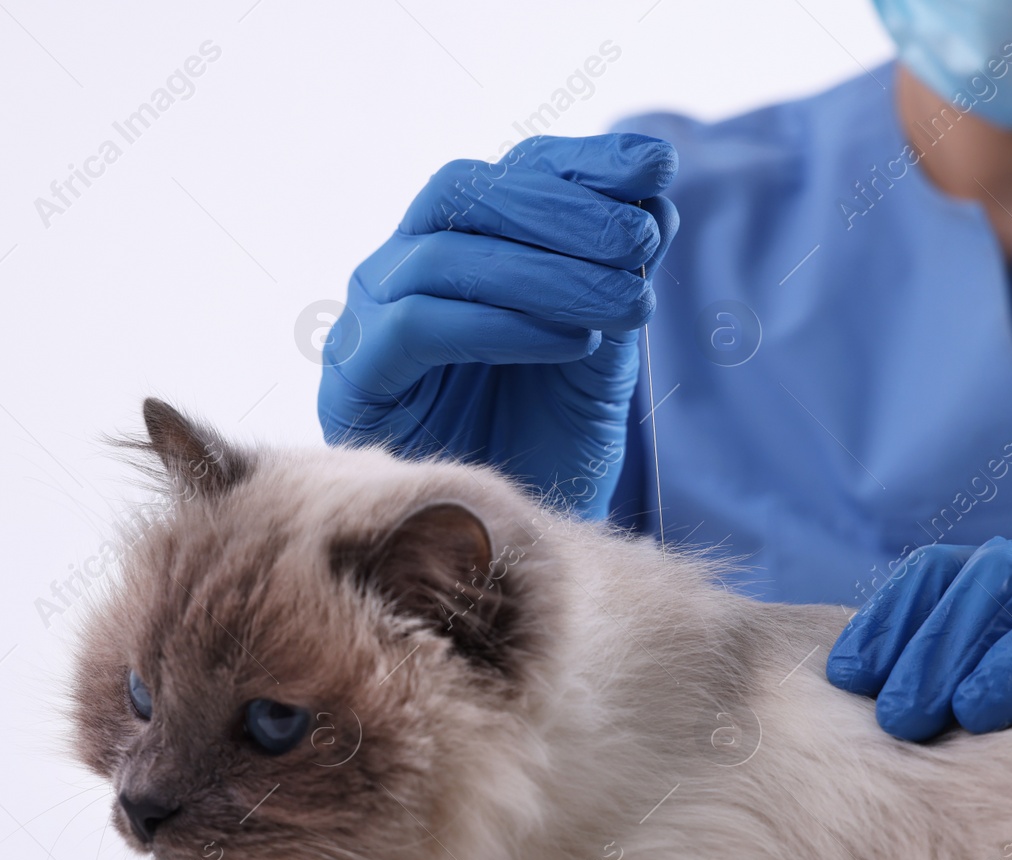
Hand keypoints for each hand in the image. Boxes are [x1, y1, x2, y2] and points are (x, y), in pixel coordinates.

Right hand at [317, 133, 678, 518]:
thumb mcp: (600, 348)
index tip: (655, 166)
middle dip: (563, 208)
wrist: (508, 544)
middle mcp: (404, 267)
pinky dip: (502, 324)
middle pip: (465, 194)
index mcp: (458, 245)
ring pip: (445, 257)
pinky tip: (573, 340)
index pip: (509, 174)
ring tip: (627, 303)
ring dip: (547, 272)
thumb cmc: (547, 440)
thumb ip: (615, 275)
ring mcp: (369, 317)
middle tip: (640, 240)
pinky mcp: (354, 377)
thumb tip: (656, 196)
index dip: (578, 162)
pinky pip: (417, 325)